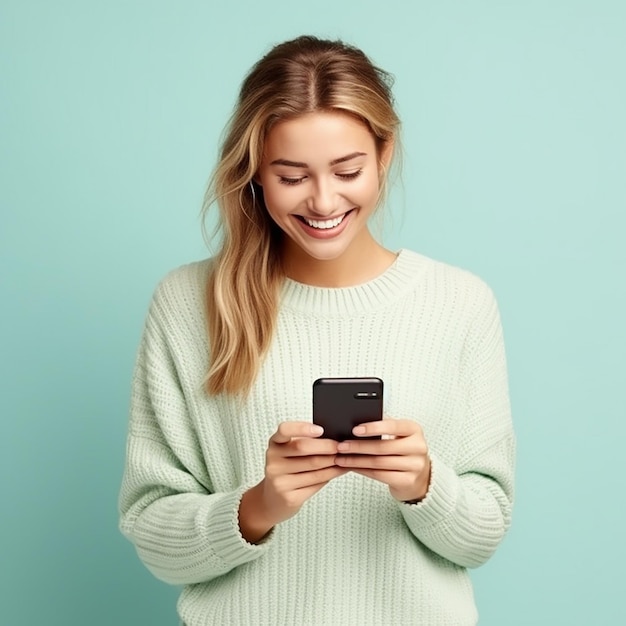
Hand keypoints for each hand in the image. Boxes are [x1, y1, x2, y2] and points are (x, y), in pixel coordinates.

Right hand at [239, 422, 345, 542]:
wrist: (273, 500)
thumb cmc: (287, 470)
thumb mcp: (288, 453)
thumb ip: (305, 443)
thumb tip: (334, 438)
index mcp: (275, 444)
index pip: (284, 430)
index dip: (302, 428)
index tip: (320, 430)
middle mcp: (273, 461)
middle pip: (303, 448)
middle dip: (327, 446)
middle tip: (341, 446)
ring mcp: (279, 481)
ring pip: (314, 468)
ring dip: (333, 463)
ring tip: (345, 458)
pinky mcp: (289, 497)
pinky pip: (316, 483)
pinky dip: (331, 475)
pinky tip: (339, 471)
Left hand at [334, 418, 430, 502]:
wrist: (421, 475)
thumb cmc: (404, 449)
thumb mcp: (399, 434)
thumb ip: (384, 427)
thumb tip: (356, 423)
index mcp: (414, 429)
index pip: (393, 426)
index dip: (373, 428)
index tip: (355, 430)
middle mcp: (418, 447)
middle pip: (382, 447)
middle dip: (358, 446)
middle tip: (341, 446)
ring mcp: (415, 466)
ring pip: (378, 462)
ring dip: (356, 460)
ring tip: (341, 458)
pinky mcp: (408, 481)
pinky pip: (379, 475)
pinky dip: (363, 470)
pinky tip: (353, 467)